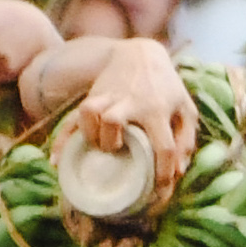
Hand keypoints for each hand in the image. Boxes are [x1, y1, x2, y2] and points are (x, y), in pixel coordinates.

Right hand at [70, 38, 192, 206]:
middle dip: (112, 143)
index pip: (163, 146)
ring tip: (99, 148)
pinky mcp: (92, 97)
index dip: (163, 173)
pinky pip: (71, 119)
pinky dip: (63, 141)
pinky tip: (59, 162)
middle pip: (113, 121)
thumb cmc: (167, 89)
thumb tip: (177, 172)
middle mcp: (130, 102)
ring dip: (89, 135)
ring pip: (88, 113)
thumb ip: (186, 140)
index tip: (162, 191)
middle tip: (119, 154)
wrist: (141, 55)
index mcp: (157, 109)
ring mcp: (107, 97)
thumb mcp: (185, 110)